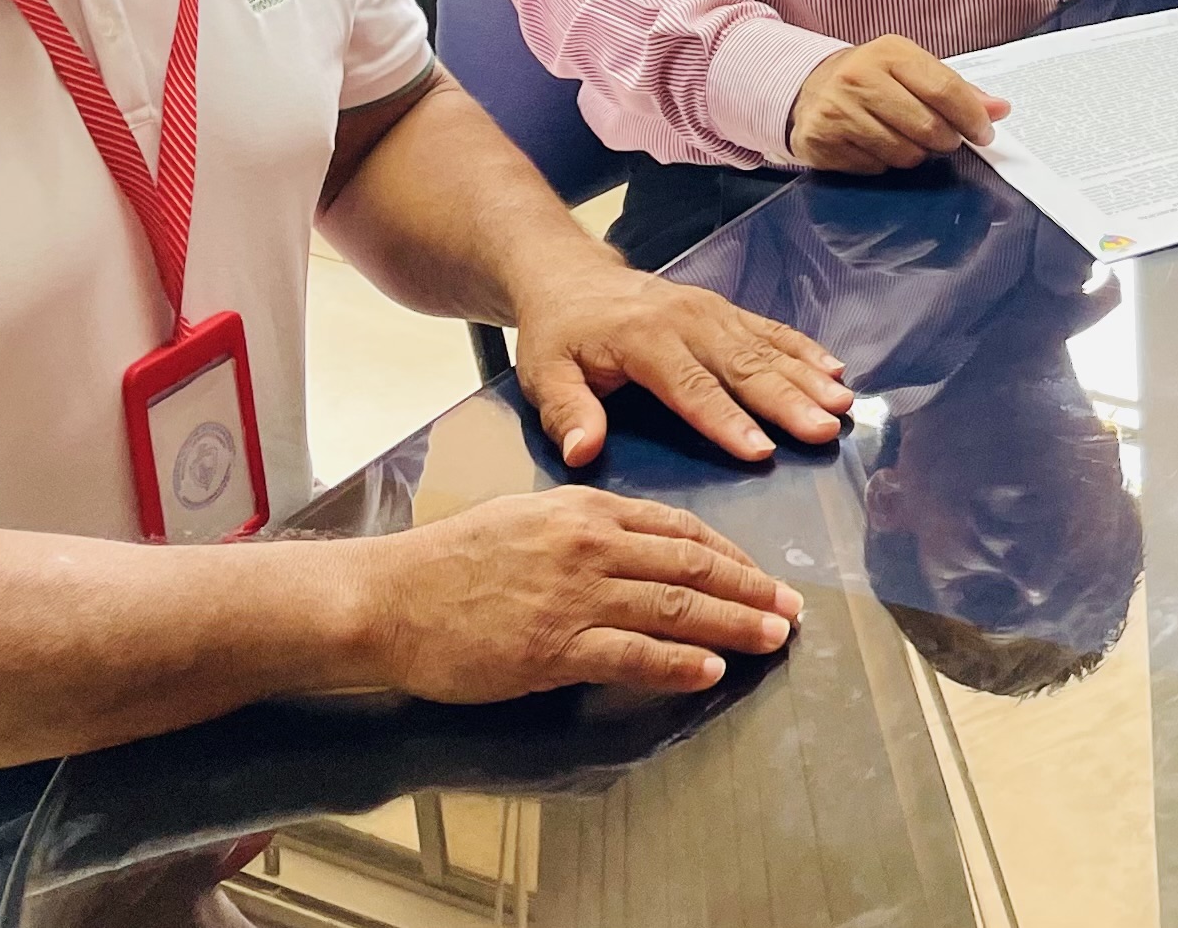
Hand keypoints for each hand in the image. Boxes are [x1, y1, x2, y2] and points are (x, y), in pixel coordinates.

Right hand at [349, 486, 803, 699]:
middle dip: (752, 588)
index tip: (763, 575)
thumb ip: (589, 528)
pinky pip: (632, 653)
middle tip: (792, 609)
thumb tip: (644, 548)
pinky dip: (679, 662)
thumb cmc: (450, 562)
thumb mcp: (529, 518)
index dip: (732, 554)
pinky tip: (711, 670)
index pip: (680, 529)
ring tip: (773, 638)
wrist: (386, 597)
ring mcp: (572, 596)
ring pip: (675, 608)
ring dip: (734, 624)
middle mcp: (589, 545)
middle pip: (692, 566)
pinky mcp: (551, 647)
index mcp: (586, 508)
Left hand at [511, 256, 853, 464]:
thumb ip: (567, 412)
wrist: (572, 276)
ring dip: (808, 377)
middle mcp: (688, 321)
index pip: (692, 388)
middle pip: (744, 367)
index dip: (727, 421)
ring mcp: (712, 311)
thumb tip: (584, 452)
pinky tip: (835, 370)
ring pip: (767, 348)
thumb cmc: (561, 334)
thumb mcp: (544, 374)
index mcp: (645, 340)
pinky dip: (806, 350)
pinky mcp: (725, 309)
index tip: (762, 450)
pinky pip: (771, 330)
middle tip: (823, 430)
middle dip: (788, 401)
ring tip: (843, 405)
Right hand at [787, 35, 1008, 170]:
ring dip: (915, 154)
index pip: (944, 88)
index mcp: (889, 52)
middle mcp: (859, 77)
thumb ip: (957, 90)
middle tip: (945, 139)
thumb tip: (999, 109)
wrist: (811, 87)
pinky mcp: (821, 139)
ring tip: (904, 137)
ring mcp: (837, 110)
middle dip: (946, 140)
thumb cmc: (872, 79)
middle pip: (927, 126)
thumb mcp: (912, 70)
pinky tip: (874, 144)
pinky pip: (875, 167)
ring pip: (904, 153)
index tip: (984, 132)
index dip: (972, 116)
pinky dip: (884, 163)